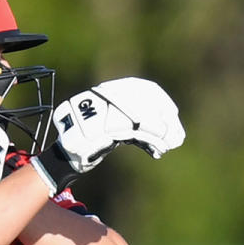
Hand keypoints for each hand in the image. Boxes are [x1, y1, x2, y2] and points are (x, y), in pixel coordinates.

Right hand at [32, 77, 185, 195]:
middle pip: (145, 103)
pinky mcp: (100, 129)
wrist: (65, 156)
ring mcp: (101, 111)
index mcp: (108, 92)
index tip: (173, 114)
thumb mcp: (116, 128)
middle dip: (166, 120)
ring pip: (141, 117)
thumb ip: (136, 125)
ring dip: (161, 133)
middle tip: (178, 137)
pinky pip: (132, 131)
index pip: (142, 87)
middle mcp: (105, 97)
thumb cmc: (92, 144)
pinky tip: (158, 151)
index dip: (161, 100)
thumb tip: (168, 133)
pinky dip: (149, 140)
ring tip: (171, 145)